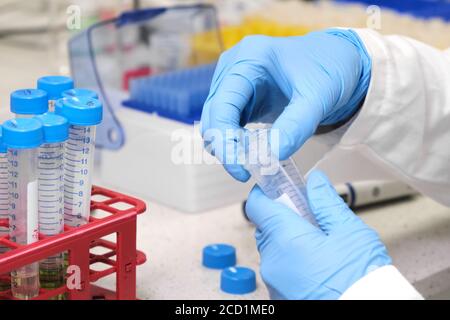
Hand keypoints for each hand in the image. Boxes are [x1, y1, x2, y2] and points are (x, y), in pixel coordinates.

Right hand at [200, 29, 370, 181]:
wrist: (342, 60)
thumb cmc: (331, 68)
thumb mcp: (319, 96)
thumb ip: (296, 126)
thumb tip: (271, 157)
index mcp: (249, 58)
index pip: (222, 105)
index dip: (225, 141)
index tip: (241, 170)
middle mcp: (234, 67)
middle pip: (214, 115)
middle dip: (226, 147)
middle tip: (247, 173)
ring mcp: (235, 81)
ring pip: (217, 122)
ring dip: (230, 146)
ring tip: (255, 162)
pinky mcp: (242, 96)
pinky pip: (229, 123)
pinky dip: (237, 141)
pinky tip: (255, 152)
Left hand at [245, 170, 390, 299]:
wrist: (366, 312)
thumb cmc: (361, 280)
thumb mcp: (351, 232)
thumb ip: (326, 203)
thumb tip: (314, 182)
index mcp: (285, 238)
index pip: (257, 205)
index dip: (266, 193)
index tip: (279, 189)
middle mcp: (272, 261)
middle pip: (266, 227)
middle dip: (284, 219)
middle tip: (311, 219)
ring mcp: (273, 282)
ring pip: (273, 250)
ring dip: (289, 243)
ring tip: (319, 246)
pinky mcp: (278, 296)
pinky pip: (279, 271)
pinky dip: (291, 264)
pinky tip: (316, 266)